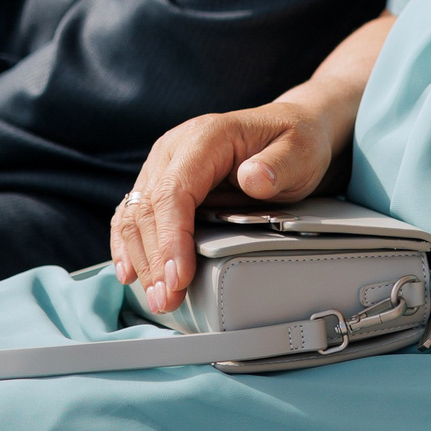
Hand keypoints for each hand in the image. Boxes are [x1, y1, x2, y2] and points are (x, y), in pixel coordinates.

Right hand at [110, 99, 336, 313]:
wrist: (289, 129)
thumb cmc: (295, 142)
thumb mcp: (300, 151)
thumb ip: (279, 165)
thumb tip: (253, 179)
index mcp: (205, 137)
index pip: (174, 191)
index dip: (171, 238)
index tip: (179, 277)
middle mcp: (175, 149)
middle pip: (147, 209)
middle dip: (154, 260)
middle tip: (167, 300)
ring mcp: (163, 165)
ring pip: (133, 216)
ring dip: (140, 260)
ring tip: (157, 298)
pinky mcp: (160, 182)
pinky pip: (133, 216)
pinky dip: (130, 247)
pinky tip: (132, 274)